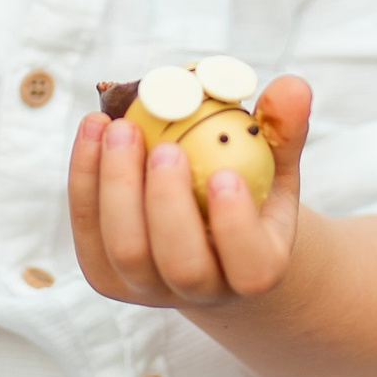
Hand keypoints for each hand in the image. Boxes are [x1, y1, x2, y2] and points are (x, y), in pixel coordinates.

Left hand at [69, 75, 309, 308]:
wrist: (207, 236)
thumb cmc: (249, 191)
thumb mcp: (274, 162)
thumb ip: (283, 128)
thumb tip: (293, 86)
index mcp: (256, 269)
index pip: (252, 267)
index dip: (236, 227)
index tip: (224, 175)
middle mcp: (202, 290)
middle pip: (182, 265)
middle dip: (168, 205)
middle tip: (165, 148)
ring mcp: (148, 289)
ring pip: (126, 251)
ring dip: (118, 187)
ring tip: (121, 128)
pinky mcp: (106, 275)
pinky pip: (88, 231)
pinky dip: (84, 178)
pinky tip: (94, 128)